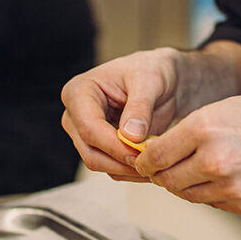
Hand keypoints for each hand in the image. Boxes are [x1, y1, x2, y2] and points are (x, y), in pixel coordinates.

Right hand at [61, 49, 183, 179]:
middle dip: (121, 161)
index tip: (142, 153)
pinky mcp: (99, 146)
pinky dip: (130, 170)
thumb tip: (130, 136)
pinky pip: (111, 167)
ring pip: (99, 163)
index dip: (114, 145)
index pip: (89, 128)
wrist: (165, 79)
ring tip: (156, 164)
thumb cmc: (153, 70)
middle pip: (90, 152)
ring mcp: (85, 133)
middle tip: (152, 162)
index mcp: (78, 92)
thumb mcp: (150, 80)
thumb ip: (140, 107)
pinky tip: (151, 164)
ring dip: (127, 169)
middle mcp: (75, 115)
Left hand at [134, 90, 240, 214]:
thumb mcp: (235, 106)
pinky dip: (210, 193)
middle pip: (166, 179)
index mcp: (206, 127)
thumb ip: (198, 128)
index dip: (144, 158)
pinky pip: (212, 203)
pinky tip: (223, 177)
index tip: (144, 158)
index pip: (154, 154)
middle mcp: (214, 159)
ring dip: (185, 185)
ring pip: (187, 194)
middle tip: (163, 167)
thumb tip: (168, 149)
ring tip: (196, 170)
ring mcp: (230, 187)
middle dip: (162, 174)